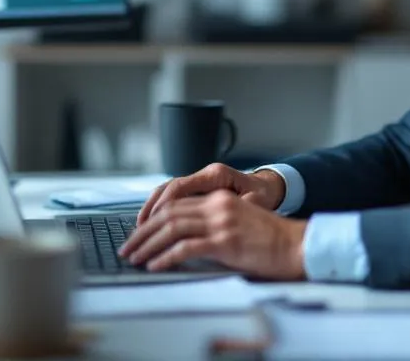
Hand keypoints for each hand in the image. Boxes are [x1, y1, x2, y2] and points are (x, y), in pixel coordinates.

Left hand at [118, 189, 306, 279]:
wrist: (297, 245)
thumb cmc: (271, 239)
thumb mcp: (239, 221)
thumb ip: (213, 224)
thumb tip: (183, 240)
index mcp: (219, 198)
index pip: (175, 203)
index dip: (151, 219)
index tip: (138, 234)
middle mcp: (217, 205)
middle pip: (168, 214)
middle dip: (142, 233)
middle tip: (128, 248)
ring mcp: (221, 222)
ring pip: (172, 228)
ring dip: (148, 245)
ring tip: (135, 258)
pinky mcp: (225, 241)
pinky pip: (186, 248)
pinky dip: (165, 257)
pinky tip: (154, 265)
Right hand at [137, 163, 285, 223]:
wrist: (271, 186)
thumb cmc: (264, 196)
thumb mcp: (255, 203)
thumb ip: (236, 209)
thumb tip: (218, 223)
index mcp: (216, 175)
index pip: (180, 187)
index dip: (162, 206)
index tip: (150, 224)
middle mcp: (204, 174)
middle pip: (168, 189)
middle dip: (150, 212)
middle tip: (138, 234)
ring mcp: (200, 180)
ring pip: (166, 191)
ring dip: (151, 210)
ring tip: (139, 230)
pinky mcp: (198, 189)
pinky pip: (173, 196)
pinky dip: (160, 209)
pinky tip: (152, 224)